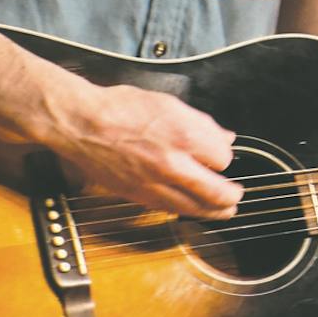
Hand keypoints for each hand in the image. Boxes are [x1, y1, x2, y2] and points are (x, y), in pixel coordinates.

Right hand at [45, 80, 241, 218]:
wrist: (82, 123)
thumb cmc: (122, 108)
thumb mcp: (170, 105)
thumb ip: (202, 124)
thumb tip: (225, 137)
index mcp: (184, 136)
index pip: (224, 158)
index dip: (224, 157)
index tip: (221, 155)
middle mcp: (173, 164)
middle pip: (216, 192)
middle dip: (231, 196)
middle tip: (236, 196)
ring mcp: (154, 183)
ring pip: (194, 208)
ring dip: (213, 211)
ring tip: (223, 211)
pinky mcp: (136, 195)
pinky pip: (169, 209)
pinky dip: (185, 211)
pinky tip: (191, 208)